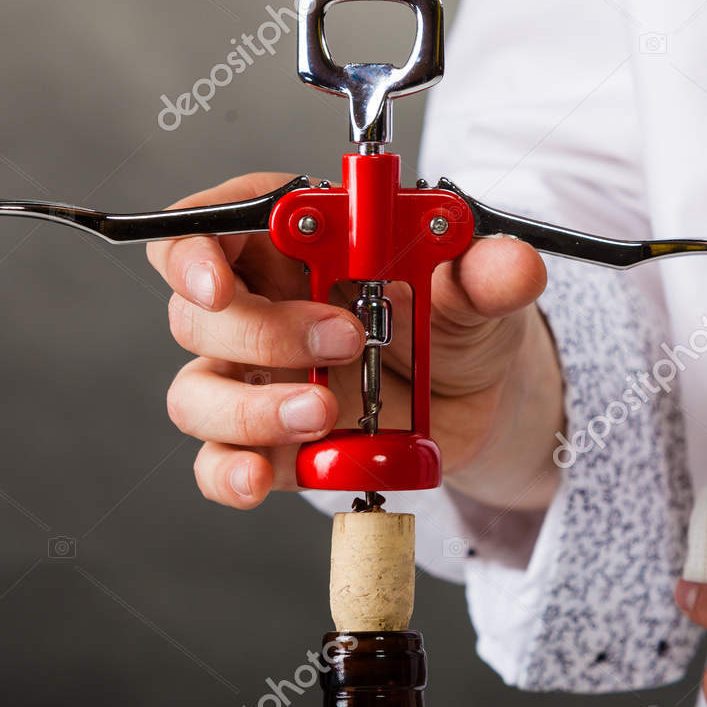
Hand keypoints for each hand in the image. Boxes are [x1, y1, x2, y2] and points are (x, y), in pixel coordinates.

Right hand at [146, 172, 562, 509]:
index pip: (214, 227)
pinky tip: (258, 480)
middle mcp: (262, 308)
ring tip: (323, 415)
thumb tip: (511, 266)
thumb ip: (485, 276)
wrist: (479, 402)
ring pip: (198, 393)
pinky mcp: (272, 444)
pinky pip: (219, 463)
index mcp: (298, 244)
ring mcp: (259, 379)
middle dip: (264, 329)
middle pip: (198, 313)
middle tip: (346, 339)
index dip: (195, 251)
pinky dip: (230, 474)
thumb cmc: (458, 324)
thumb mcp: (477, 294)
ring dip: (251, 409)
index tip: (219, 281)